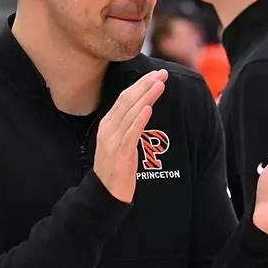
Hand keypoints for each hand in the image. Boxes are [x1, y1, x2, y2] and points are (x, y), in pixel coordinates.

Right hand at [93, 70, 167, 203]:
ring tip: (160, 84)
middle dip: (145, 85)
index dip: (140, 84)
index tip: (154, 75)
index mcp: (107, 124)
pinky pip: (131, 133)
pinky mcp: (120, 153)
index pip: (124, 98)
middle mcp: (108, 129)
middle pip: (127, 101)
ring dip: (146, 97)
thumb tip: (143, 110)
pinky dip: (139, 119)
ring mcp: (113, 140)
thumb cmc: (116, 167)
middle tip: (161, 73)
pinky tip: (148, 108)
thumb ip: (128, 126)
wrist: (105, 193)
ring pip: (131, 113)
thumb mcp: (120, 142)